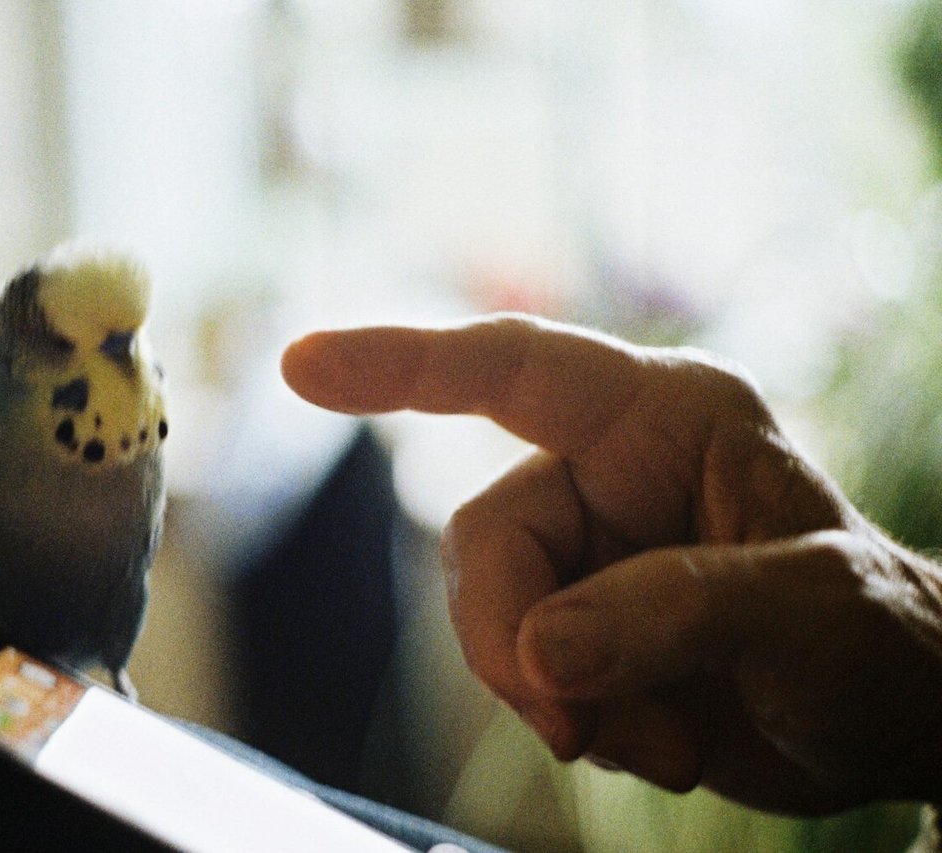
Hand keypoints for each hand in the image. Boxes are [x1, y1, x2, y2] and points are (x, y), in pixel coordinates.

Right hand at [282, 314, 941, 815]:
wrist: (887, 725)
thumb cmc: (881, 638)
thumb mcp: (804, 613)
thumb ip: (670, 615)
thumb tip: (542, 654)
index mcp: (664, 418)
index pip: (509, 369)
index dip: (399, 363)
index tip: (299, 367)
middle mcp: (609, 472)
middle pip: (483, 540)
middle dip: (514, 642)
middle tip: (578, 723)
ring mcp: (587, 553)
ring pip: (489, 615)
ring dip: (557, 697)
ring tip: (664, 739)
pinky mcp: (577, 625)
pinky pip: (516, 670)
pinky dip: (574, 724)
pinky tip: (662, 740)